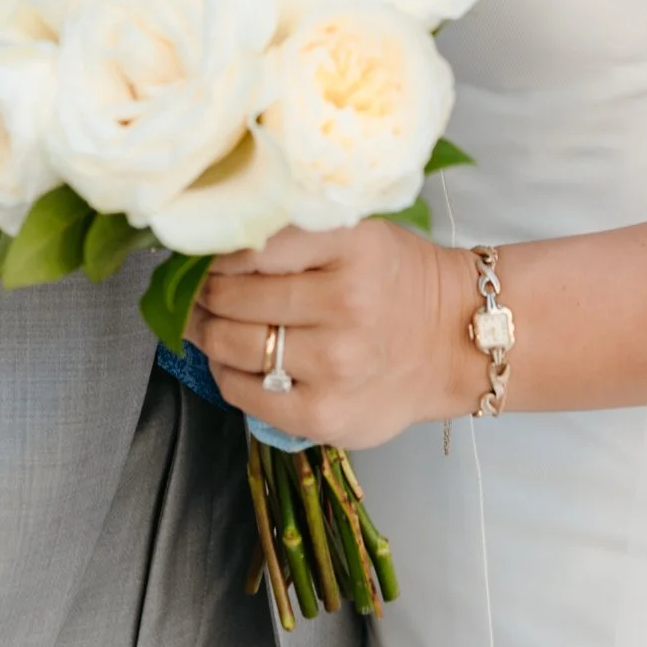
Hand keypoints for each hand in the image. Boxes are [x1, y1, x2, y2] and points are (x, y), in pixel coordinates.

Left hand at [191, 220, 481, 449]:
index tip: (204, 253)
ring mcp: (334, 364)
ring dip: (206, 331)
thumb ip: (297, 233)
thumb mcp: (358, 233)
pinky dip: (225, 374)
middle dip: (202, 292)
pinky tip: (230, 361)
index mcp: (351, 246)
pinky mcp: (324, 413)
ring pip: (230, 344)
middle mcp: (344, 303)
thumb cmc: (394, 280)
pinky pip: (244, 392)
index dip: (215, 252)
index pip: (251, 245)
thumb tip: (215, 242)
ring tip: (205, 321)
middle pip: (232, 296)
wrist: (453, 343)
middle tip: (194, 288)